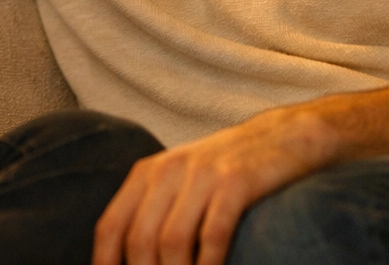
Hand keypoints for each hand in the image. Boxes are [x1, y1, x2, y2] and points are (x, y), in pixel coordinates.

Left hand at [93, 106, 334, 264]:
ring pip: (171, 241)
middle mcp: (168, 171)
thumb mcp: (180, 183)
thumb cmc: (226, 171)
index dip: (106, 264)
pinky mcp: (236, 182)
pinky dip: (208, 264)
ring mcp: (202, 175)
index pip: (111, 227)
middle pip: (139, 240)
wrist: (283, 137)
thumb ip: (153, 214)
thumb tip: (134, 260)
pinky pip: (213, 233)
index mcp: (147, 173)